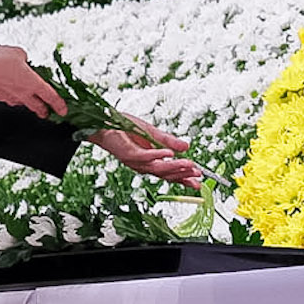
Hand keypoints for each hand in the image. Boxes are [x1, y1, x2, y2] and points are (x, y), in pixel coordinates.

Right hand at [0, 46, 67, 119]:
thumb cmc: (0, 61)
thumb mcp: (18, 53)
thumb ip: (24, 58)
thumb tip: (22, 60)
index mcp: (33, 83)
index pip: (51, 97)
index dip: (59, 105)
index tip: (63, 111)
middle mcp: (22, 94)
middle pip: (37, 106)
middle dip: (43, 111)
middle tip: (46, 113)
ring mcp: (9, 97)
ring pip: (20, 102)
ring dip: (25, 102)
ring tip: (27, 100)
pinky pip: (6, 98)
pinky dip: (9, 94)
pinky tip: (7, 88)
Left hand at [90, 120, 204, 188]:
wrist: (104, 123)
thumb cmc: (125, 128)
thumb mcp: (153, 133)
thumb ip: (169, 141)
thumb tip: (186, 147)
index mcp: (150, 161)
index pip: (169, 173)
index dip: (184, 177)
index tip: (199, 180)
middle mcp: (143, 165)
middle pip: (166, 174)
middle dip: (183, 175)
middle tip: (198, 175)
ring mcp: (136, 161)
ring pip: (158, 168)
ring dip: (175, 166)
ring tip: (189, 164)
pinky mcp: (129, 153)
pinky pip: (145, 156)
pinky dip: (158, 155)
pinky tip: (169, 153)